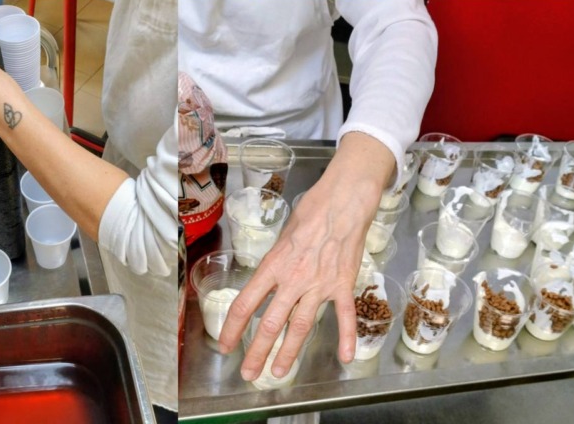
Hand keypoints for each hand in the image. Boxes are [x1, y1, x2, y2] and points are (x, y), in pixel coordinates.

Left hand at [218, 132, 393, 378]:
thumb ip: (277, 258)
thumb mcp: (284, 233)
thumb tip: (272, 275)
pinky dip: (347, 337)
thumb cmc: (313, 209)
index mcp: (275, 264)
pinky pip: (344, 315)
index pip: (246, 302)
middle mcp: (293, 279)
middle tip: (249, 373)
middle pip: (271, 322)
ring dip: (288, 352)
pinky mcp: (343, 284)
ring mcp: (319, 284)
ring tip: (278, 371)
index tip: (226, 345)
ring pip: (301, 326)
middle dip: (257, 351)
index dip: (233, 327)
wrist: (344, 200)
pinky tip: (346, 357)